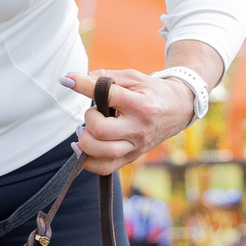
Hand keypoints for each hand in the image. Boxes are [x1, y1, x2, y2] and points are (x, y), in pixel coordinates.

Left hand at [63, 68, 197, 175]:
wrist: (178, 109)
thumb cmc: (152, 91)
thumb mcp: (133, 78)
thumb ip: (106, 77)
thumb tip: (74, 78)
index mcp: (140, 104)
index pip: (107, 95)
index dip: (83, 86)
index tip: (67, 80)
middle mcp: (138, 128)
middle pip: (101, 130)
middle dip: (88, 119)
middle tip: (93, 112)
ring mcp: (136, 146)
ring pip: (101, 153)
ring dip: (86, 140)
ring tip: (88, 129)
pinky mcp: (132, 157)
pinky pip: (104, 168)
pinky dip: (87, 160)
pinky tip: (82, 147)